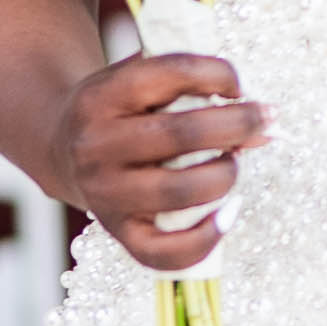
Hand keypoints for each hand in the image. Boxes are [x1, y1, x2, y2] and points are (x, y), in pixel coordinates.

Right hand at [44, 50, 264, 268]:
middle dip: (238, 124)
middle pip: (182, 134)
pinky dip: (206, 238)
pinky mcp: (118, 232)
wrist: (62, 148)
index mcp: (102, 96)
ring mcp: (105, 194)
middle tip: (263, 119)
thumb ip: (194, 89)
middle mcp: (96, 146)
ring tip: (232, 162)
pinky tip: (227, 214)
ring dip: (224, 174)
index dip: (218, 74)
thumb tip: (264, 128)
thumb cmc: (120, 109)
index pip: (172, 73)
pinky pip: (165, 252)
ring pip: (181, 191)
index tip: (239, 84)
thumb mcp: (141, 82)